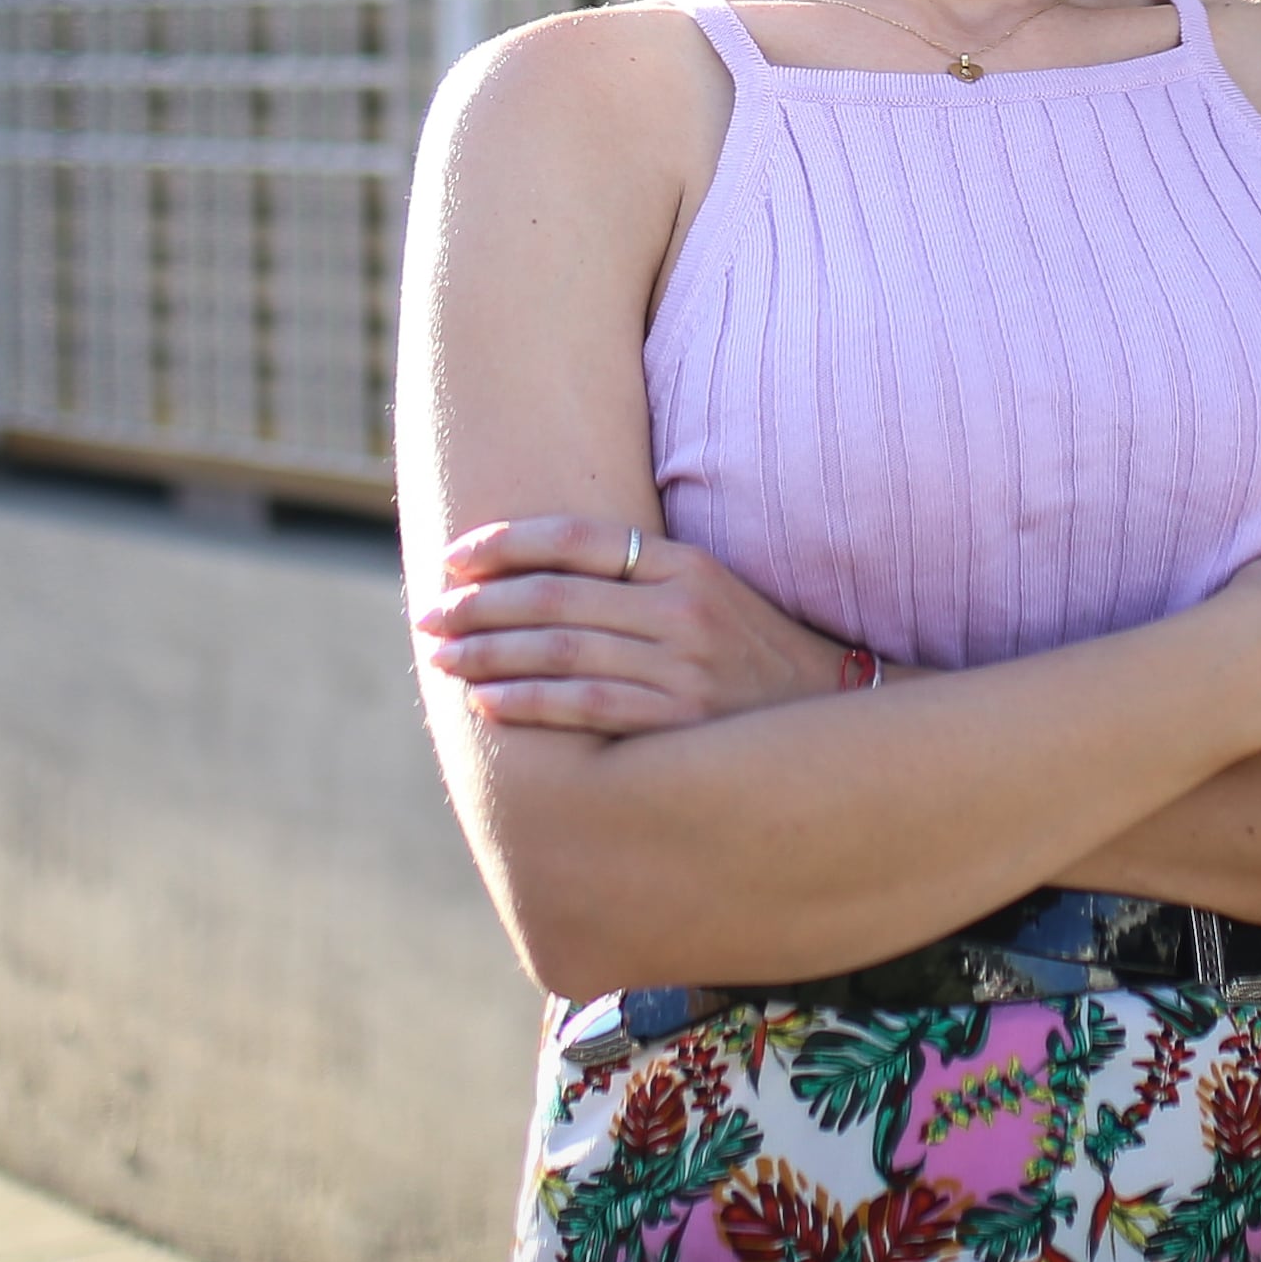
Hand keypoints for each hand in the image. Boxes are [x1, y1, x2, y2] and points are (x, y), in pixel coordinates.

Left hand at [413, 514, 873, 733]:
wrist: (834, 723)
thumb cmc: (752, 659)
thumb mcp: (710, 595)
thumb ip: (638, 580)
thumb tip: (541, 578)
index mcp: (685, 564)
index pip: (576, 539)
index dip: (506, 544)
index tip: (453, 556)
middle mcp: (681, 608)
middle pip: (555, 596)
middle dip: (479, 603)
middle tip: (426, 612)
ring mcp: (682, 665)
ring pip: (560, 650)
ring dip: (488, 652)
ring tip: (441, 655)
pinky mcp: (680, 720)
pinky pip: (586, 706)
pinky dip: (528, 702)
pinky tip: (486, 701)